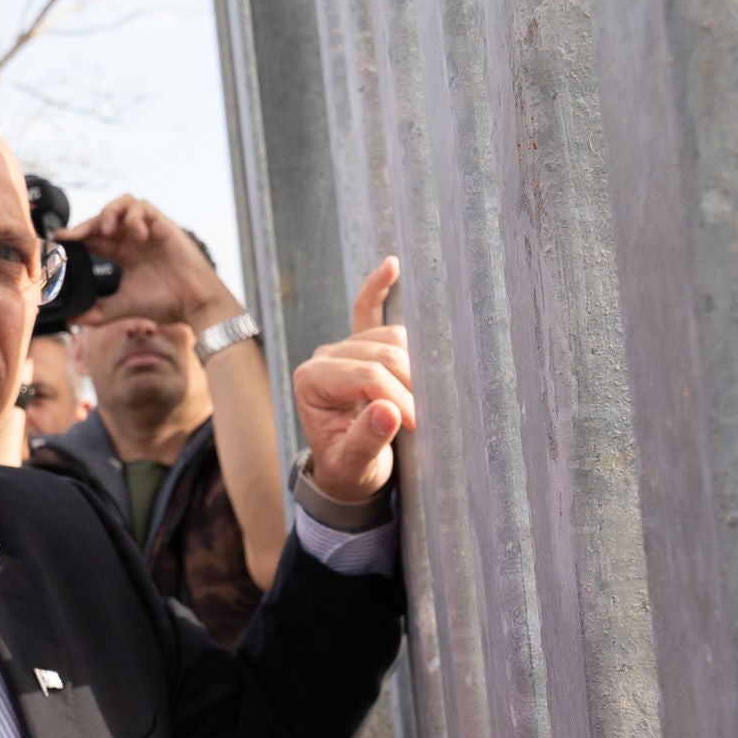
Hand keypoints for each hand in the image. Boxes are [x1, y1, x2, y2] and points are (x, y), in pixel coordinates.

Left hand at [75, 193, 242, 333]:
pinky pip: (142, 206)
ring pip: (122, 203)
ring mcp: (147, 229)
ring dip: (109, 212)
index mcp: (123, 253)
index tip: (59, 241)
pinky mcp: (161, 223)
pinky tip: (135, 235)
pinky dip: (134, 216)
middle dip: (86, 225)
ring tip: (106, 231)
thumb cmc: (162, 303)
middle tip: (73, 237)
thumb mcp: (120, 306)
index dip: (76, 235)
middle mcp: (132, 238)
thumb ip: (95, 312)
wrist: (191, 303)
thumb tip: (70, 318)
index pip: (94, 237)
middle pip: (103, 218)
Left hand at [293, 256, 413, 505]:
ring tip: (426, 392)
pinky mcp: (358, 345)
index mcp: (310, 381)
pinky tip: (392, 266)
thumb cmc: (348, 471)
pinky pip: (368, 309)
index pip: (367, 375)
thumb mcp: (355, 465)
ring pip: (390, 338)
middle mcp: (323, 356)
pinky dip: (380, 287)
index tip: (418, 424)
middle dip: (410, 384)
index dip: (398, 397)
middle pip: (381, 354)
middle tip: (427, 416)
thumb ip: (368, 440)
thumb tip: (390, 410)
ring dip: (414, 361)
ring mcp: (341, 347)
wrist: (346, 472)